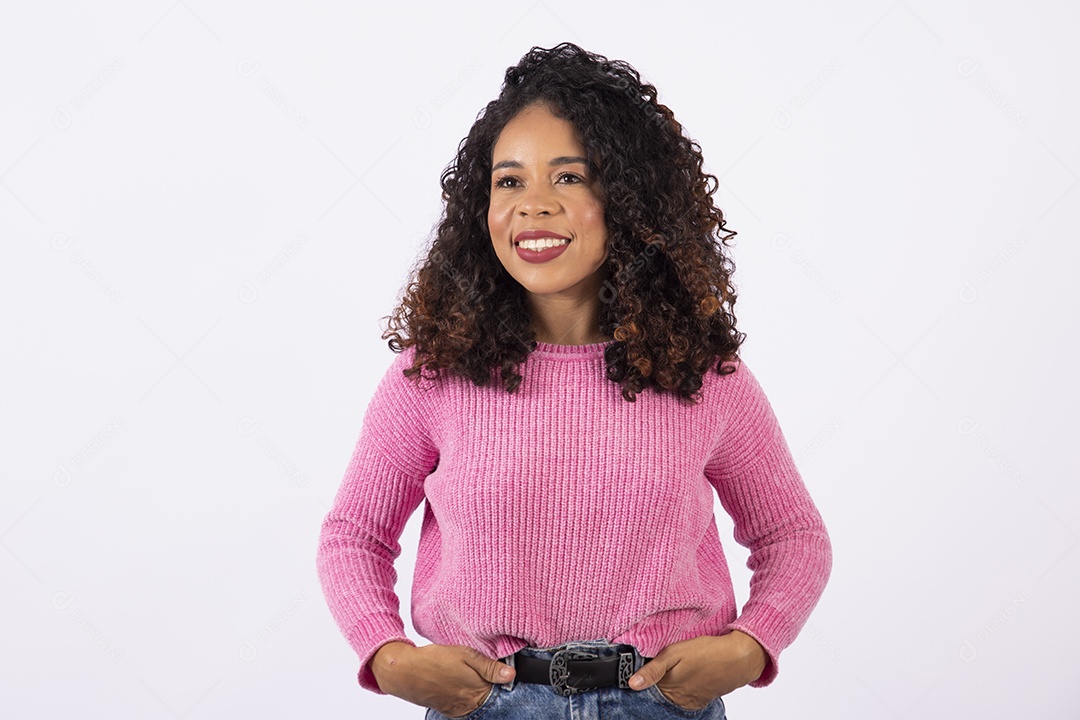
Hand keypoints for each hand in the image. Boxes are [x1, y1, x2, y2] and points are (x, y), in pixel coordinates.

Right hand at [370, 641, 515, 717]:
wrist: (404, 672)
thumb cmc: (434, 660)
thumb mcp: (465, 655)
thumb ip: (489, 666)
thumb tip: (511, 675)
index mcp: (477, 692)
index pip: (500, 689)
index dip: (500, 678)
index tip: (499, 669)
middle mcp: (469, 705)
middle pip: (489, 697)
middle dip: (489, 685)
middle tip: (476, 670)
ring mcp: (458, 710)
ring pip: (476, 702)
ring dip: (476, 690)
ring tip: (464, 675)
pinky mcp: (448, 711)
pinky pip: (464, 705)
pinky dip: (465, 695)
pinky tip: (457, 682)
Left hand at [627, 631, 767, 710]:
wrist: (739, 659)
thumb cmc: (707, 652)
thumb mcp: (675, 653)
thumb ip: (653, 669)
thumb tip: (632, 684)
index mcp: (668, 687)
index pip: (645, 688)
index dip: (641, 679)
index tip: (635, 671)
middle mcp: (677, 699)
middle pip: (657, 694)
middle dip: (653, 684)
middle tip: (657, 668)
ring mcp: (689, 701)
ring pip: (669, 697)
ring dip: (667, 687)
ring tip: (671, 671)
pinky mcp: (700, 700)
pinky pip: (683, 698)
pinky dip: (679, 690)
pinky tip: (682, 677)